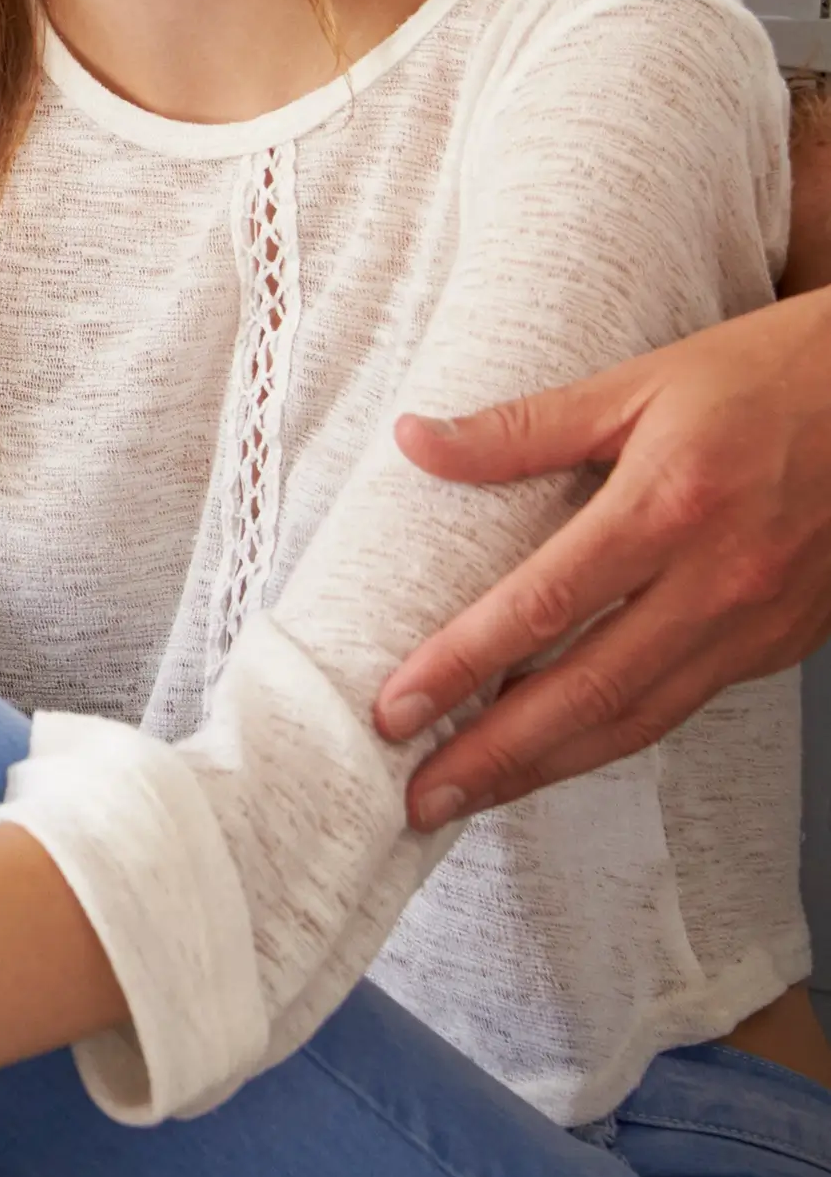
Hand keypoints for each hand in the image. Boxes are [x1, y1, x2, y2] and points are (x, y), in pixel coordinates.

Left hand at [376, 282, 830, 822]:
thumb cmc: (767, 378)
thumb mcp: (639, 382)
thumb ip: (524, 427)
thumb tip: (416, 441)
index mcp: (669, 508)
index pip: (543, 609)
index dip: (462, 666)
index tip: (395, 708)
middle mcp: (717, 581)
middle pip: (590, 691)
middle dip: (496, 755)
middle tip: (417, 798)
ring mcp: (757, 623)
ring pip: (641, 719)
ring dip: (550, 766)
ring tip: (472, 795)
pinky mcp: (783, 644)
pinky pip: (685, 704)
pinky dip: (615, 737)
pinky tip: (561, 749)